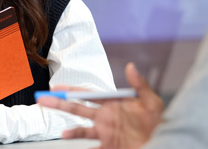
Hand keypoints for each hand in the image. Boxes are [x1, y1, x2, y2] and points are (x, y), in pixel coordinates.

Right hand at [37, 62, 163, 148]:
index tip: (57, 88)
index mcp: (112, 104)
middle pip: (78, 110)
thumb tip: (131, 66)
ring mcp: (106, 134)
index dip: (72, 91)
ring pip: (83, 131)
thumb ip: (140, 85)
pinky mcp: (111, 147)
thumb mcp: (152, 101)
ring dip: (73, 132)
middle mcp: (106, 118)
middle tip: (43, 100)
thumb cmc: (159, 121)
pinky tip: (76, 147)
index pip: (88, 95)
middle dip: (60, 104)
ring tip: (64, 134)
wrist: (165, 141)